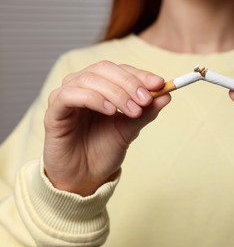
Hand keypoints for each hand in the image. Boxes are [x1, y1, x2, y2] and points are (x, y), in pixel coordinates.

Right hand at [44, 61, 170, 195]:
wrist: (84, 177)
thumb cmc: (104, 150)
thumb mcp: (130, 129)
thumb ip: (146, 112)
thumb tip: (167, 94)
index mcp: (101, 87)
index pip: (121, 70)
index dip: (140, 75)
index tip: (160, 84)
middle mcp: (82, 87)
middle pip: (104, 69)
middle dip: (129, 82)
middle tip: (145, 100)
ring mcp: (66, 97)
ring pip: (89, 79)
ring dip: (115, 92)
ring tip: (132, 110)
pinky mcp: (54, 112)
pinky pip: (70, 95)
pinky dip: (93, 98)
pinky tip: (109, 111)